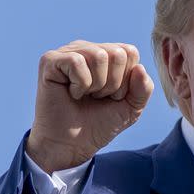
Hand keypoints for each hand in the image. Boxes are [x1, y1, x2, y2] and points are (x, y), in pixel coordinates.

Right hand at [26, 40, 153, 173]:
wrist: (73, 145)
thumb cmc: (99, 124)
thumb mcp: (131, 108)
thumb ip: (143, 89)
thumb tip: (140, 68)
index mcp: (106, 54)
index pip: (130, 52)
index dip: (127, 80)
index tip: (111, 96)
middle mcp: (87, 48)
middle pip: (117, 53)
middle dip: (113, 84)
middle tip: (97, 97)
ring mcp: (68, 52)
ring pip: (98, 56)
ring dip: (96, 85)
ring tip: (85, 95)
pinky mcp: (50, 61)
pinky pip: (76, 62)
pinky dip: (80, 85)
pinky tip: (71, 93)